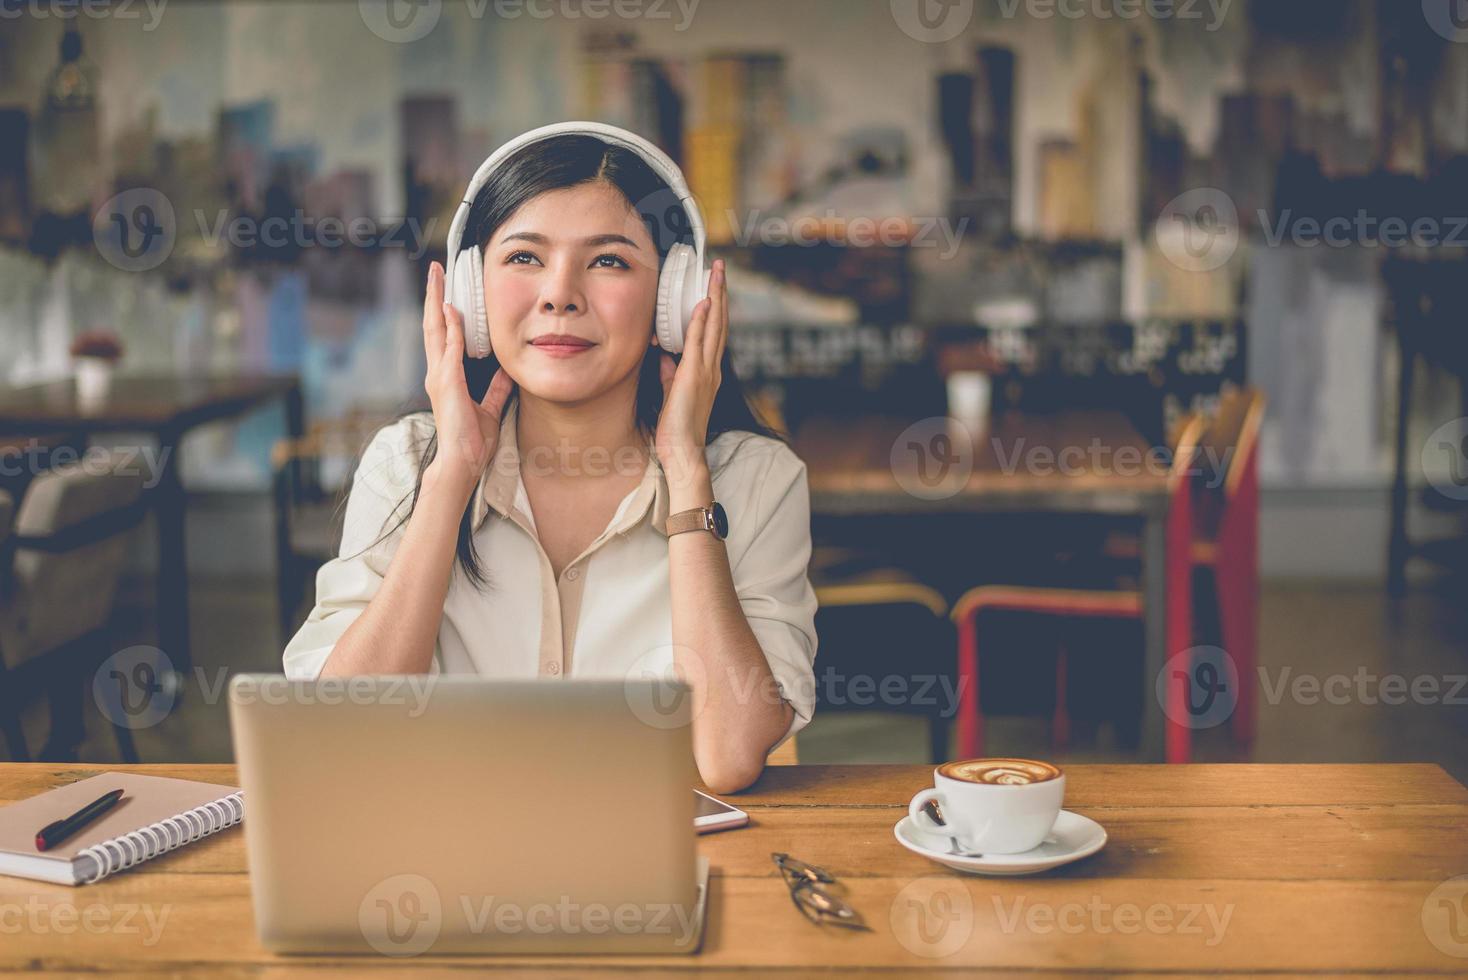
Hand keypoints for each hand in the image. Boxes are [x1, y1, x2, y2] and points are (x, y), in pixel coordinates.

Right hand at [422, 261, 513, 488]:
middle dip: (433, 295)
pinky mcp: (447, 382)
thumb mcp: (490, 408)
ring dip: (436, 300)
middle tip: (435, 268)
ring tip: (437, 276)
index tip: (446, 289)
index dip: (443, 311)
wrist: (463, 462)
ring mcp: (439, 376)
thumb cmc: (473, 440)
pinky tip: (452, 308)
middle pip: (433, 325)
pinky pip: (449, 348)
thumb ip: (495, 388)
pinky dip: (451, 327)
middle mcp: (438, 372)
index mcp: (446, 377)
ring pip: (435, 329)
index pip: (443, 335)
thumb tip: (506, 370)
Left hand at [656, 259, 726, 481]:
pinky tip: (702, 303)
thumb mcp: (671, 393)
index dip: (715, 305)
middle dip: (719, 292)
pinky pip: (699, 343)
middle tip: (718, 266)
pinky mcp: (695, 377)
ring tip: (715, 273)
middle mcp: (711, 368)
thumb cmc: (676, 428)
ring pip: (714, 326)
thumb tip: (664, 356)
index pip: (713, 331)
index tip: (713, 284)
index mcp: (707, 372)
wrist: (682, 451)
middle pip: (719, 321)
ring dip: (715, 297)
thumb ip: (670, 373)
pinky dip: (702, 322)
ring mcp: (706, 371)